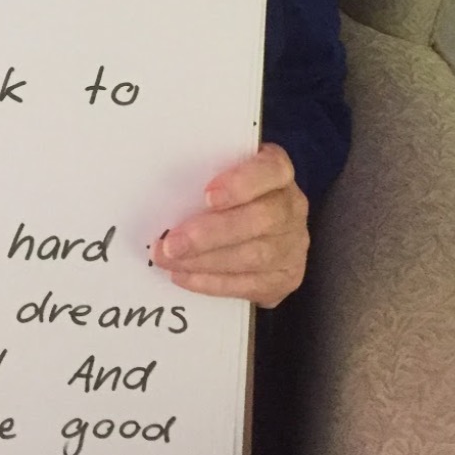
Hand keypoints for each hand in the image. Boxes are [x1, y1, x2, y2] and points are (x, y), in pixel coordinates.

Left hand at [153, 143, 308, 308]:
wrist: (260, 233)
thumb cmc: (230, 195)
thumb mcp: (221, 174)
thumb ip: (204, 174)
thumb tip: (161, 186)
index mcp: (277, 172)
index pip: (272, 170)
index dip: (242, 182)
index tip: (207, 195)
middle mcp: (292, 207)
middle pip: (262, 219)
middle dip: (211, 234)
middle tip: (172, 244)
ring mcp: (293, 246)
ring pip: (254, 256)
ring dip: (205, 262)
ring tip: (169, 260)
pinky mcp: (285, 278)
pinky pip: (250, 285)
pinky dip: (212, 283)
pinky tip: (184, 276)